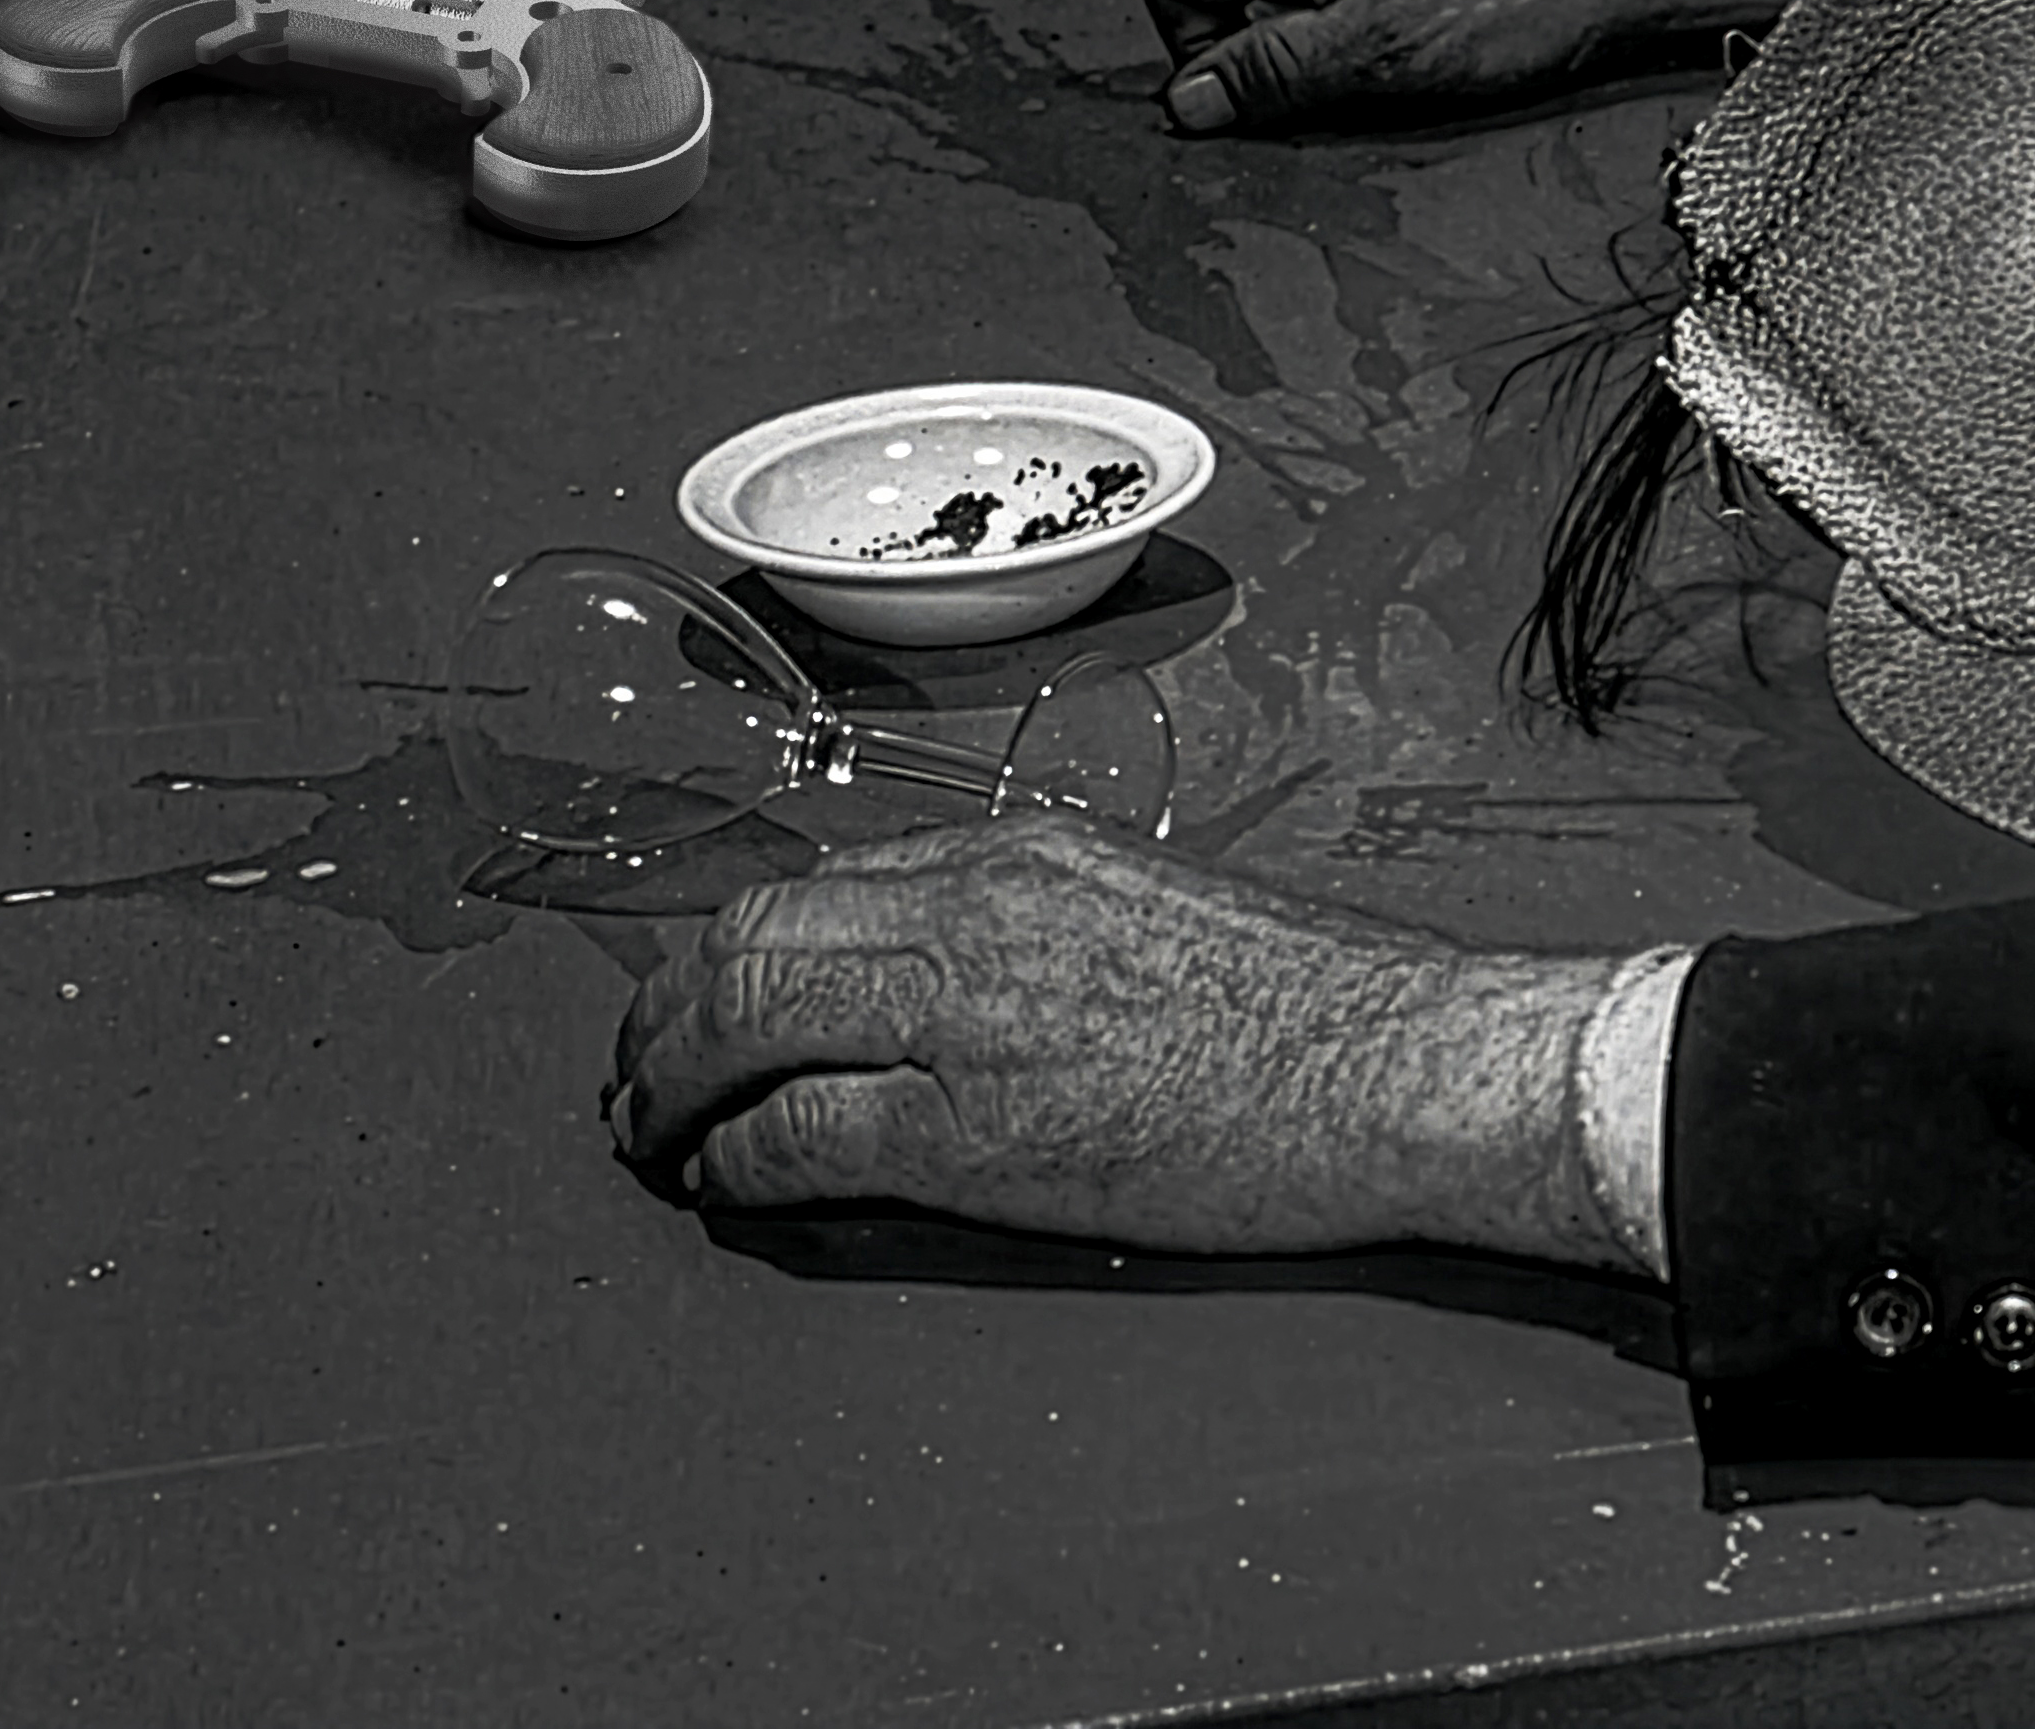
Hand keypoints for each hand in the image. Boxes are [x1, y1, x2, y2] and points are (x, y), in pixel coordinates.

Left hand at [603, 813, 1626, 1265]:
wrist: (1394, 1064)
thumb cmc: (1315, 1005)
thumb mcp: (1154, 906)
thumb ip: (1040, 925)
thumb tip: (961, 981)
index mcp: (1016, 852)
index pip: (820, 883)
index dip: (738, 950)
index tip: (714, 999)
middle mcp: (967, 909)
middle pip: (745, 936)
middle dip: (663, 1012)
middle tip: (640, 1073)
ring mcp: (961, 1013)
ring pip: (736, 1019)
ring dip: (666, 1084)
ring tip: (651, 1133)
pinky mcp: (968, 1128)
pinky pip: (792, 1134)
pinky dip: (733, 1161)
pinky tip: (726, 1183)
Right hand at [1131, 0, 1823, 134]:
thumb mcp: (1380, 51)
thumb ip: (1273, 73)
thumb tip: (1182, 102)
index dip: (1192, 46)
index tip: (1256, 94)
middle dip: (1247, 54)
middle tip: (1325, 87)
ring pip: (1268, 2)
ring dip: (1298, 55)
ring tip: (1374, 73)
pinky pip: (1321, 4)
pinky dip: (1341, 43)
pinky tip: (1402, 60)